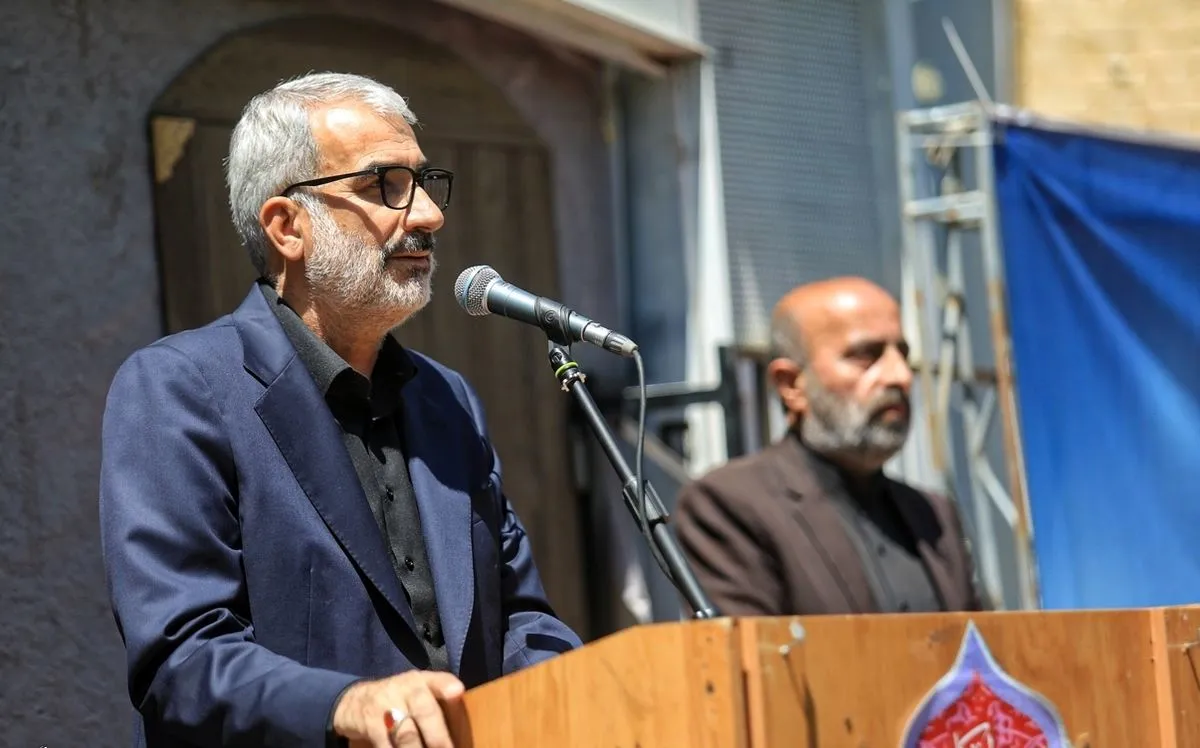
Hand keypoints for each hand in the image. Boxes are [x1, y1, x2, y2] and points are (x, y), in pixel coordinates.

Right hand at [334, 670, 464, 746]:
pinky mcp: (369, 723)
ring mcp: (386, 704)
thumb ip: (438, 705)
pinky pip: (385, 744)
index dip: (447, 685)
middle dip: (438, 736)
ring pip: (407, 734)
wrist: (353, 701)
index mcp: (422, 681)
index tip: (457, 692)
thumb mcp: (415, 694)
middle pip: (425, 710)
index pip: (438, 679)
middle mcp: (405, 688)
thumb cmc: (396, 701)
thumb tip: (463, 732)